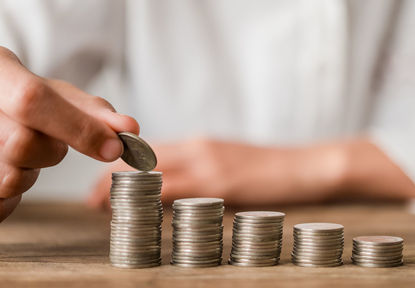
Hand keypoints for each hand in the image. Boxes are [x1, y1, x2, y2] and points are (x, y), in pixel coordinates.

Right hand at [0, 47, 138, 221]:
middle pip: (24, 144)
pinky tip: (6, 169)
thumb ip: (92, 111)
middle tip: (46, 142)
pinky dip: (13, 195)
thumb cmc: (20, 98)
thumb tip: (131, 129)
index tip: (114, 148)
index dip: (78, 128)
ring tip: (19, 154)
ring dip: (30, 173)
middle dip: (50, 151)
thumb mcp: (55, 93)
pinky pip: (2, 203)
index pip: (31, 99)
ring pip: (12, 177)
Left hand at [89, 138, 414, 209]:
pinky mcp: (222, 185)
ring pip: (152, 172)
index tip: (103, 182)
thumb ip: (203, 170)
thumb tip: (177, 189)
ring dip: (124, 191)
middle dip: (110, 178)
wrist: (306, 165)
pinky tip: (137, 213)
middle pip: (142, 158)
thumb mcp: (231, 162)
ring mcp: (210, 165)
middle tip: (92, 199)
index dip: (120, 165)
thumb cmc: (270, 168)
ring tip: (103, 207)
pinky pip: (175, 190)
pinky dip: (150, 200)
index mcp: (200, 143)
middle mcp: (199, 148)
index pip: (148, 150)